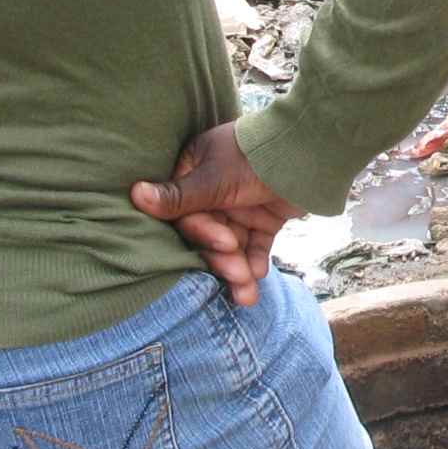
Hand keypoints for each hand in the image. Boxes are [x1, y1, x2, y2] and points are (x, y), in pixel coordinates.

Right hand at [131, 122, 304, 306]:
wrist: (313, 153)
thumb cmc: (257, 157)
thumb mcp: (214, 179)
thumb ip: (178, 196)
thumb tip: (134, 193)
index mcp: (194, 172)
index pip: (185, 213)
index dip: (201, 233)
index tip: (223, 242)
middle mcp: (213, 191)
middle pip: (207, 234)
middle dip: (222, 258)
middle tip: (238, 275)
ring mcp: (239, 205)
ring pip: (231, 245)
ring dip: (237, 269)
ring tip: (248, 295)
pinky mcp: (263, 218)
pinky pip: (254, 246)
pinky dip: (255, 261)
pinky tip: (259, 276)